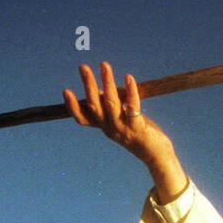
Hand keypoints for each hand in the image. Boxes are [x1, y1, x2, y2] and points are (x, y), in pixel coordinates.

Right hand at [63, 62, 189, 199]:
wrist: (157, 156)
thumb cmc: (140, 134)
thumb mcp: (121, 120)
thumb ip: (110, 107)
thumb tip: (99, 89)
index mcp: (104, 127)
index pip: (83, 119)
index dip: (73, 107)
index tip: (66, 91)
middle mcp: (110, 129)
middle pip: (94, 106)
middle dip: (88, 85)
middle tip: (83, 67)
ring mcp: (123, 129)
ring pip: (111, 103)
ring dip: (107, 82)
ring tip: (104, 65)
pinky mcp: (138, 128)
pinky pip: (133, 107)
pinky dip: (130, 91)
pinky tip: (128, 77)